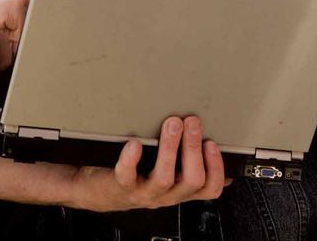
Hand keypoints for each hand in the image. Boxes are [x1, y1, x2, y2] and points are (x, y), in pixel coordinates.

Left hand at [68, 116, 225, 211]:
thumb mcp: (168, 173)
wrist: (100, 190)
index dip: (216, 167)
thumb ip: (188, 163)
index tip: (212, 143)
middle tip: (192, 122)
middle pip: (192, 179)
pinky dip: (131, 159)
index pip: (209, 188)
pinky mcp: (122, 187)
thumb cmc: (137, 176)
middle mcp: (166, 194)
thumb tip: (214, 147)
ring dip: (170, 148)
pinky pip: (127, 176)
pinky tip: (134, 143)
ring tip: (171, 124)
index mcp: (180, 189)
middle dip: (193, 148)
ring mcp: (144, 192)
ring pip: (165, 178)